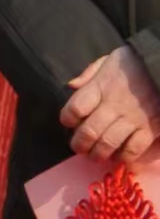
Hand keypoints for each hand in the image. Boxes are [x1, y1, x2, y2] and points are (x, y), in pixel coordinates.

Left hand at [61, 46, 159, 164]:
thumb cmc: (134, 63)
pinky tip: (120, 157)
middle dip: (80, 144)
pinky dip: (125, 157)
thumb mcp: (108, 61)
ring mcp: (134, 118)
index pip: (75, 109)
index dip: (67, 119)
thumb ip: (89, 74)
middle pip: (89, 131)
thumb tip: (71, 87)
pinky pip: (134, 149)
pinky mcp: (152, 128)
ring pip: (109, 143)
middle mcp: (115, 104)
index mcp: (101, 87)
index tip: (68, 123)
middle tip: (79, 148)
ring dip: (98, 154)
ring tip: (95, 156)